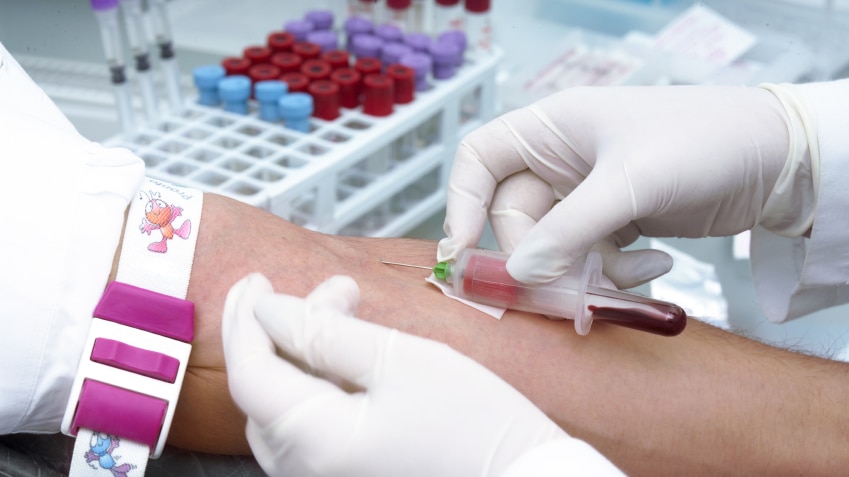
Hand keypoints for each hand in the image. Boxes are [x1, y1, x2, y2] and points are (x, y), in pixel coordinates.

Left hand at [222, 273, 619, 476]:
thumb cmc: (477, 426)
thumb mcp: (401, 359)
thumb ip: (324, 332)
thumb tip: (269, 310)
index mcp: (314, 443)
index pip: (250, 374)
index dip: (246, 322)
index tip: (257, 282)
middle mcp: (307, 473)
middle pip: (267, 392)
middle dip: (290, 331)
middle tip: (335, 290)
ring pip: (290, 409)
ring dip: (310, 355)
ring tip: (355, 315)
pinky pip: (315, 431)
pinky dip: (326, 386)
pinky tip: (359, 359)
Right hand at [438, 85, 798, 287]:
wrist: (776, 158)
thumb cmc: (703, 143)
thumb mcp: (631, 184)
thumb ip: (569, 230)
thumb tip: (520, 274)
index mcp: (552, 129)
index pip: (480, 160)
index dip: (461, 204)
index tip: (460, 252)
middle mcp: (563, 159)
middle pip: (516, 218)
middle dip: (540, 257)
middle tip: (563, 290)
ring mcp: (588, 193)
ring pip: (554, 246)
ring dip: (584, 272)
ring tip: (630, 276)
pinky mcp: (616, 220)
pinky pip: (590, 257)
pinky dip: (616, 272)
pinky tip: (659, 265)